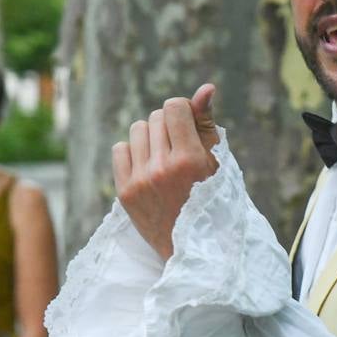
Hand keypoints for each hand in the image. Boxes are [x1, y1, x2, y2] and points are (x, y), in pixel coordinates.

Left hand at [114, 85, 220, 259]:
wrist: (196, 249)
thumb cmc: (213, 200)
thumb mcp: (216, 162)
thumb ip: (206, 123)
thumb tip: (205, 87)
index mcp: (190, 159)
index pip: (173, 107)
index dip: (182, 111)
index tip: (189, 127)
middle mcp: (162, 168)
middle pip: (155, 117)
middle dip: (168, 127)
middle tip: (179, 149)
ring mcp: (141, 181)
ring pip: (137, 130)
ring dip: (150, 138)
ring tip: (163, 159)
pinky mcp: (125, 192)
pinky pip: (119, 149)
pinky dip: (132, 154)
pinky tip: (147, 168)